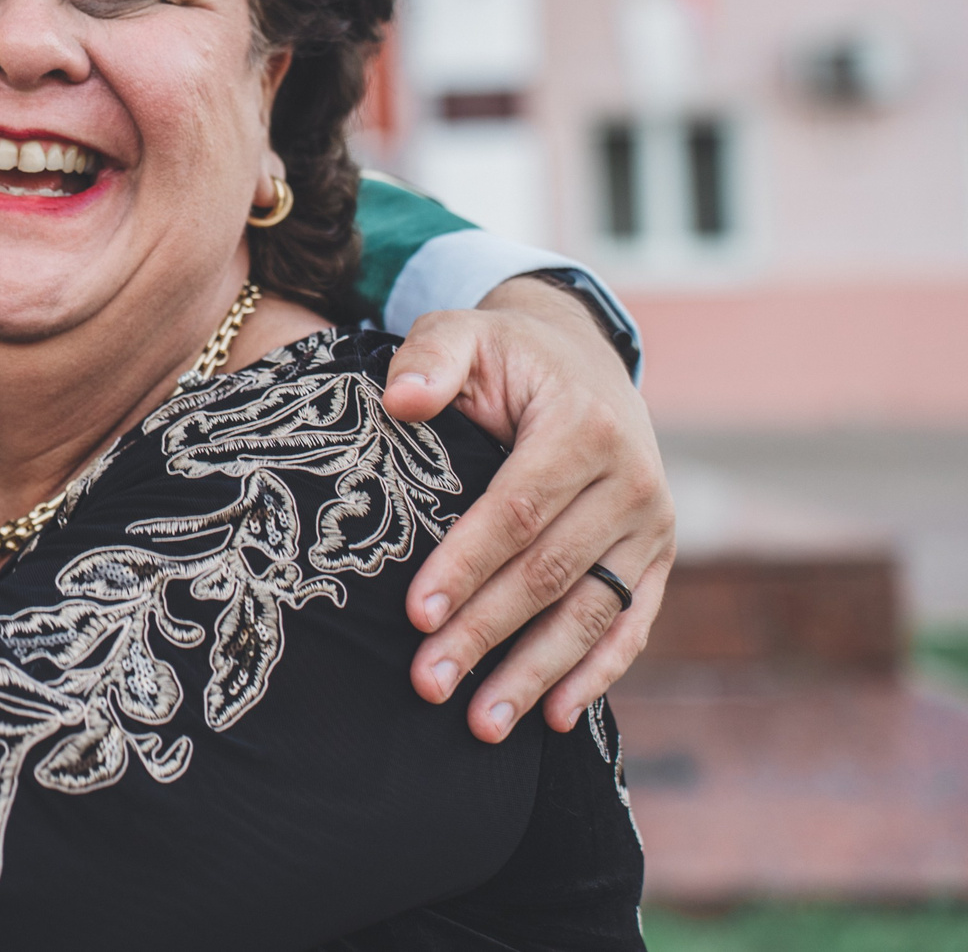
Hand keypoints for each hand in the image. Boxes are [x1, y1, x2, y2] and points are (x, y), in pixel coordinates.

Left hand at [380, 276, 672, 742]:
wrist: (581, 357)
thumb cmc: (504, 355)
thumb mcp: (463, 333)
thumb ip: (429, 358)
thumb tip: (400, 400)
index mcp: (584, 427)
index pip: (519, 510)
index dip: (468, 563)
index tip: (416, 614)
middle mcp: (633, 480)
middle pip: (551, 573)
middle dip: (487, 633)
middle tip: (428, 684)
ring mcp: (653, 525)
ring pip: (591, 612)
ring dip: (536, 673)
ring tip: (480, 723)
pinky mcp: (656, 557)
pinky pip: (630, 623)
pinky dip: (598, 673)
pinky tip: (557, 718)